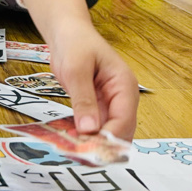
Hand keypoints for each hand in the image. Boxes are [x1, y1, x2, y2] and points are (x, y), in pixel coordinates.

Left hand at [47, 21, 138, 141]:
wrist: (67, 32)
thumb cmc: (75, 43)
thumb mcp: (77, 69)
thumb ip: (83, 99)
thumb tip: (89, 129)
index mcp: (124, 85)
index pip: (124, 119)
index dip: (110, 137)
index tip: (92, 151)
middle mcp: (121, 97)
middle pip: (120, 130)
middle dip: (103, 145)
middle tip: (81, 157)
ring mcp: (110, 103)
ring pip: (108, 131)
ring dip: (94, 142)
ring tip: (75, 153)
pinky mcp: (97, 106)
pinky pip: (95, 126)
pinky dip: (85, 135)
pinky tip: (71, 142)